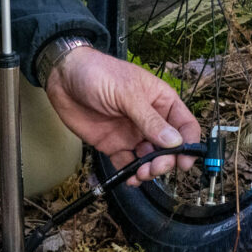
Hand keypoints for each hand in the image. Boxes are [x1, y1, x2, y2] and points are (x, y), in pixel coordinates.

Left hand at [45, 47, 200, 186]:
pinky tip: (130, 178)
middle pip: (169, 147)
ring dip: (149, 170)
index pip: (185, 125)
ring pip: (150, 159)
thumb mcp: (127, 94)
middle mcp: (150, 120)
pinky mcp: (114, 144)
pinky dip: (131, 174)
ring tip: (141, 174)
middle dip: (166, 161)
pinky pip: (128, 164)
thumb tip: (175, 142)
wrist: (63, 77)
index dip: (189, 143)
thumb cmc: (98, 73)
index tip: (185, 160)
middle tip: (155, 168)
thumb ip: (150, 120)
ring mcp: (132, 133)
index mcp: (161, 101)